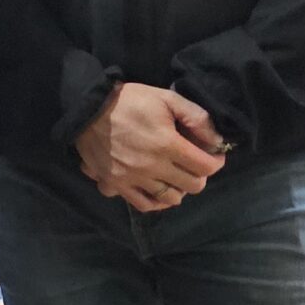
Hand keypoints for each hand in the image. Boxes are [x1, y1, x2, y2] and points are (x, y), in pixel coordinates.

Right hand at [74, 82, 226, 211]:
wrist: (87, 109)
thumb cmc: (130, 101)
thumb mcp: (167, 98)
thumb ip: (197, 118)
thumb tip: (217, 141)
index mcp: (167, 144)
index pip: (206, 166)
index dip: (216, 161)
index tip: (213, 154)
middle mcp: (152, 167)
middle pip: (192, 185)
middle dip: (200, 174)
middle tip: (193, 163)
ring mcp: (132, 179)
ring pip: (170, 199)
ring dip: (178, 189)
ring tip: (174, 176)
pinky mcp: (115, 185)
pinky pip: (142, 205)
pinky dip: (155, 201)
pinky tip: (156, 190)